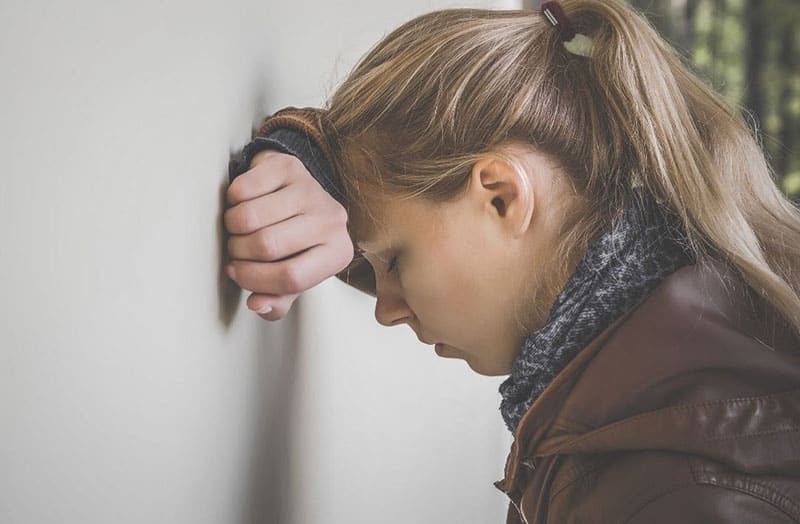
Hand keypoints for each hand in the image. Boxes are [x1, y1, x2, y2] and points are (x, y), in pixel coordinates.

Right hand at [224, 150, 353, 319]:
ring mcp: (311, 190)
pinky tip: (242, 204)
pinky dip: (231, 201)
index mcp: (337, 253)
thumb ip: (277, 299)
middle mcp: (332, 220)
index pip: (291, 278)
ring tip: (237, 229)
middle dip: (238, 253)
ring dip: (231, 228)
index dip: (255, 280)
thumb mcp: (292, 274)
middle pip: (267, 246)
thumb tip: (258, 305)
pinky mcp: (289, 166)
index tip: (236, 274)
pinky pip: (243, 190)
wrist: (297, 192)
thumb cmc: (294, 240)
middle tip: (235, 250)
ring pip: (249, 217)